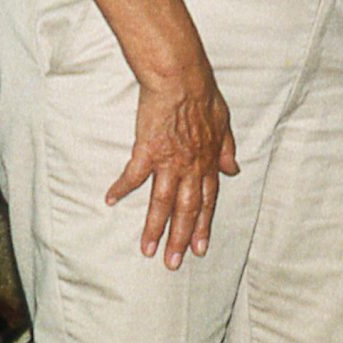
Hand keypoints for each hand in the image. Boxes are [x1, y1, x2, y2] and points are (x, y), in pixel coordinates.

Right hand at [109, 69, 238, 268]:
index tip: (201, 248)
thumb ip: (227, 150)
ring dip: (154, 227)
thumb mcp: (225, 125)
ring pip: (162, 202)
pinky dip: (121, 188)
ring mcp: (168, 160)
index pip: (207, 201)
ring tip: (147, 250)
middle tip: (174, 263)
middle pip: (186, 209)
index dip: (204, 225)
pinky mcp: (147, 150)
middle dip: (181, 238)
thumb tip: (234, 170)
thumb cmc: (203, 97)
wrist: (183, 79)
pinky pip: (133, 174)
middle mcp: (190, 167)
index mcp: (208, 162)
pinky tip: (109, 201)